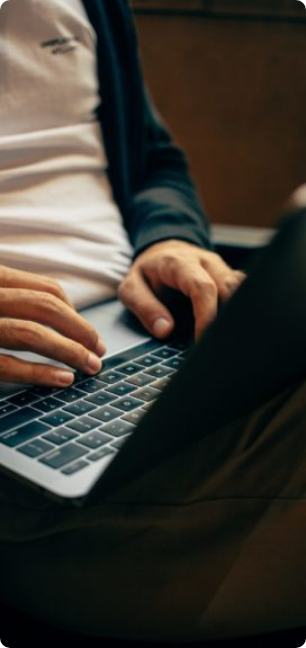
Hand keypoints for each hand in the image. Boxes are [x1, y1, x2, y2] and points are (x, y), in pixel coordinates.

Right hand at [0, 265, 105, 385]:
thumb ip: (19, 300)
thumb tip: (67, 322)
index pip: (46, 290)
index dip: (76, 314)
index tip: (92, 336)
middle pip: (46, 307)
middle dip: (80, 331)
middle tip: (100, 352)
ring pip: (30, 333)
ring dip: (69, 351)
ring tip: (90, 366)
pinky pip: (8, 365)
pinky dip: (40, 372)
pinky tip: (64, 378)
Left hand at [118, 240, 245, 339]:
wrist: (161, 251)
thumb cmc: (147, 272)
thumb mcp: (131, 287)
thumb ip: (145, 307)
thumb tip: (165, 329)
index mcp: (179, 263)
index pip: (203, 288)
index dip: (207, 315)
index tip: (202, 340)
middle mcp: (205, 262)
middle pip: (230, 288)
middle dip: (227, 318)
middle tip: (217, 345)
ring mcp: (221, 268)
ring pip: (242, 289)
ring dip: (237, 314)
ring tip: (228, 339)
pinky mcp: (229, 276)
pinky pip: (243, 290)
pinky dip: (241, 309)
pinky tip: (233, 329)